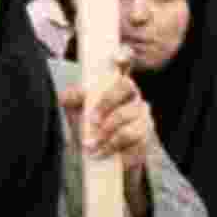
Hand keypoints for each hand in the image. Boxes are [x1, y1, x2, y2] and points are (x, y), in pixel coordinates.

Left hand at [59, 54, 154, 213]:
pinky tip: (100, 152)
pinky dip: (111, 146)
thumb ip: (72, 100)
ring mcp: (142, 115)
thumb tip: (71, 94)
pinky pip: (130, 137)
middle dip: (106, 103)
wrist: (102, 161)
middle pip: (126, 86)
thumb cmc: (90, 130)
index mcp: (117, 85)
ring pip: (126, 116)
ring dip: (105, 132)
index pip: (126, 62)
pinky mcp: (145, 135)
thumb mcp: (76, 113)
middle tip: (91, 120)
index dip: (124, 55)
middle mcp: (133, 95)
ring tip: (91, 145)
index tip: (116, 58)